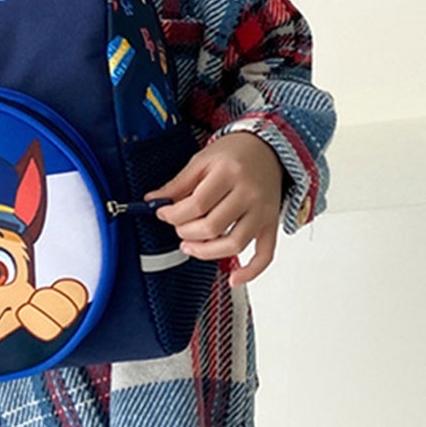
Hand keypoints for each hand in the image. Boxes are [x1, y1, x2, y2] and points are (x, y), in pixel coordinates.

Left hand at [145, 133, 284, 286]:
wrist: (266, 149)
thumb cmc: (234, 154)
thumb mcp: (202, 160)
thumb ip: (178, 183)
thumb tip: (153, 201)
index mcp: (229, 173)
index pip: (197, 204)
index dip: (173, 214)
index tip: (162, 213)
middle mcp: (249, 193)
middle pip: (213, 226)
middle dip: (186, 232)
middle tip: (177, 227)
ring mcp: (263, 211)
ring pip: (234, 244)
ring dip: (206, 252)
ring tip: (189, 246)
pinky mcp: (272, 224)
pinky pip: (265, 254)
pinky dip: (251, 271)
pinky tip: (233, 278)